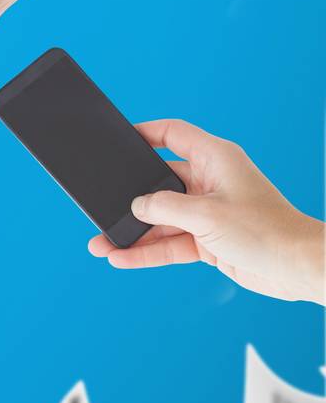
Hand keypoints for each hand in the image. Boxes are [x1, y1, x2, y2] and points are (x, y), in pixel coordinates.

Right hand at [87, 119, 324, 304]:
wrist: (299, 269)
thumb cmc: (267, 231)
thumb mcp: (206, 214)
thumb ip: (164, 207)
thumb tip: (137, 205)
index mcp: (215, 159)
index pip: (173, 134)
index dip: (145, 133)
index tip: (119, 139)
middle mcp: (209, 182)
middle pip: (159, 182)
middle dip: (130, 197)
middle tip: (102, 202)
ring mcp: (208, 213)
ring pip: (161, 219)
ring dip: (134, 231)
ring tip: (103, 242)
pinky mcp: (209, 241)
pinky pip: (170, 243)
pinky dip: (149, 251)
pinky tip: (124, 257)